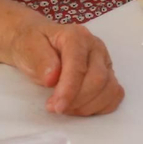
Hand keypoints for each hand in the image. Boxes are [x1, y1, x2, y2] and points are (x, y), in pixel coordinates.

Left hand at [6, 21, 123, 115]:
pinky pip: (114, 95)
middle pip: (98, 80)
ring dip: (88, 106)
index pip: (79, 66)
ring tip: (66, 107)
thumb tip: (52, 78)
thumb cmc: (32, 44)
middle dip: (77, 100)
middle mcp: (95, 46)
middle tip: (55, 107)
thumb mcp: (28, 47)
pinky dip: (100, 107)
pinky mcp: (108, 75)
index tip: (56, 106)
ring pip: (110, 89)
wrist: (37, 42)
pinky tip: (80, 107)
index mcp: (76, 36)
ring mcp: (104, 61)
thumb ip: (40, 60)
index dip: (69, 90)